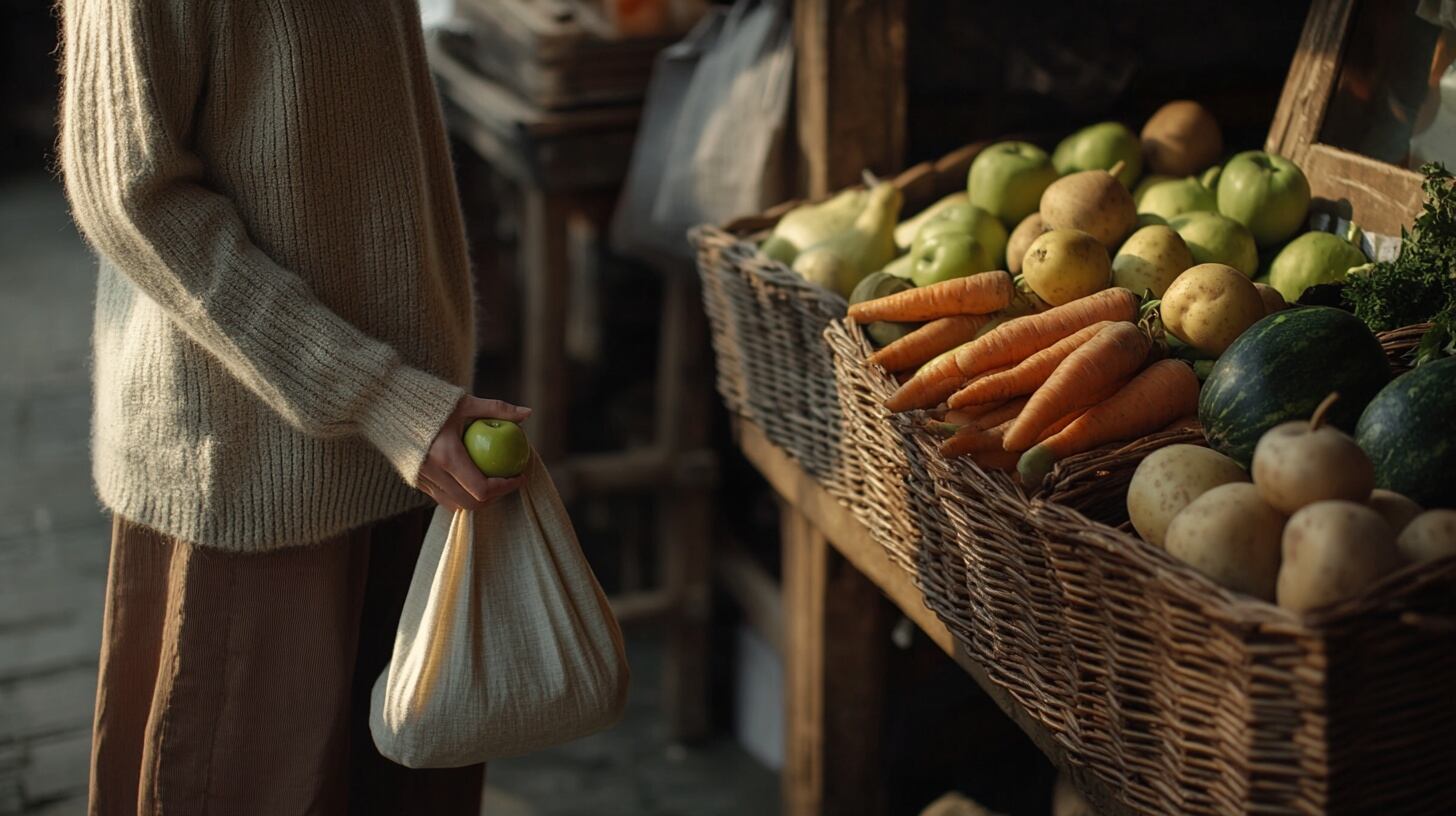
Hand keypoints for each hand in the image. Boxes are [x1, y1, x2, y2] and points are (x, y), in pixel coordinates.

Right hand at [418, 396, 531, 510]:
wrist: (386, 403)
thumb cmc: (429, 399)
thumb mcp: (465, 402)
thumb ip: (497, 408)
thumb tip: (528, 413)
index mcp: (446, 456)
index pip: (482, 488)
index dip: (505, 488)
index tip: (519, 476)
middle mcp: (432, 473)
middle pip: (471, 504)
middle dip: (495, 497)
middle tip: (510, 481)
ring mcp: (421, 480)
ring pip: (456, 505)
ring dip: (478, 499)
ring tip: (494, 482)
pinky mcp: (415, 480)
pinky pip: (443, 497)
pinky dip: (461, 494)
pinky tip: (473, 478)